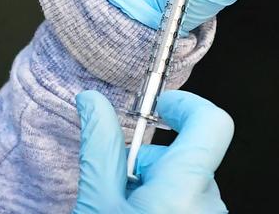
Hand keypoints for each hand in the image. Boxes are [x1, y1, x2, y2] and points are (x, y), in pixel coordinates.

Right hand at [74, 90, 233, 213]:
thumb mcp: (97, 199)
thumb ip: (100, 146)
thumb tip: (93, 101)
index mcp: (183, 190)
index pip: (211, 123)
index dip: (186, 104)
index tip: (161, 105)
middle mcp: (208, 205)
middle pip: (186, 156)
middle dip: (147, 161)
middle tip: (118, 185)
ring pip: (185, 181)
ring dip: (153, 184)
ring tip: (124, 208)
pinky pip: (189, 202)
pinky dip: (162, 202)